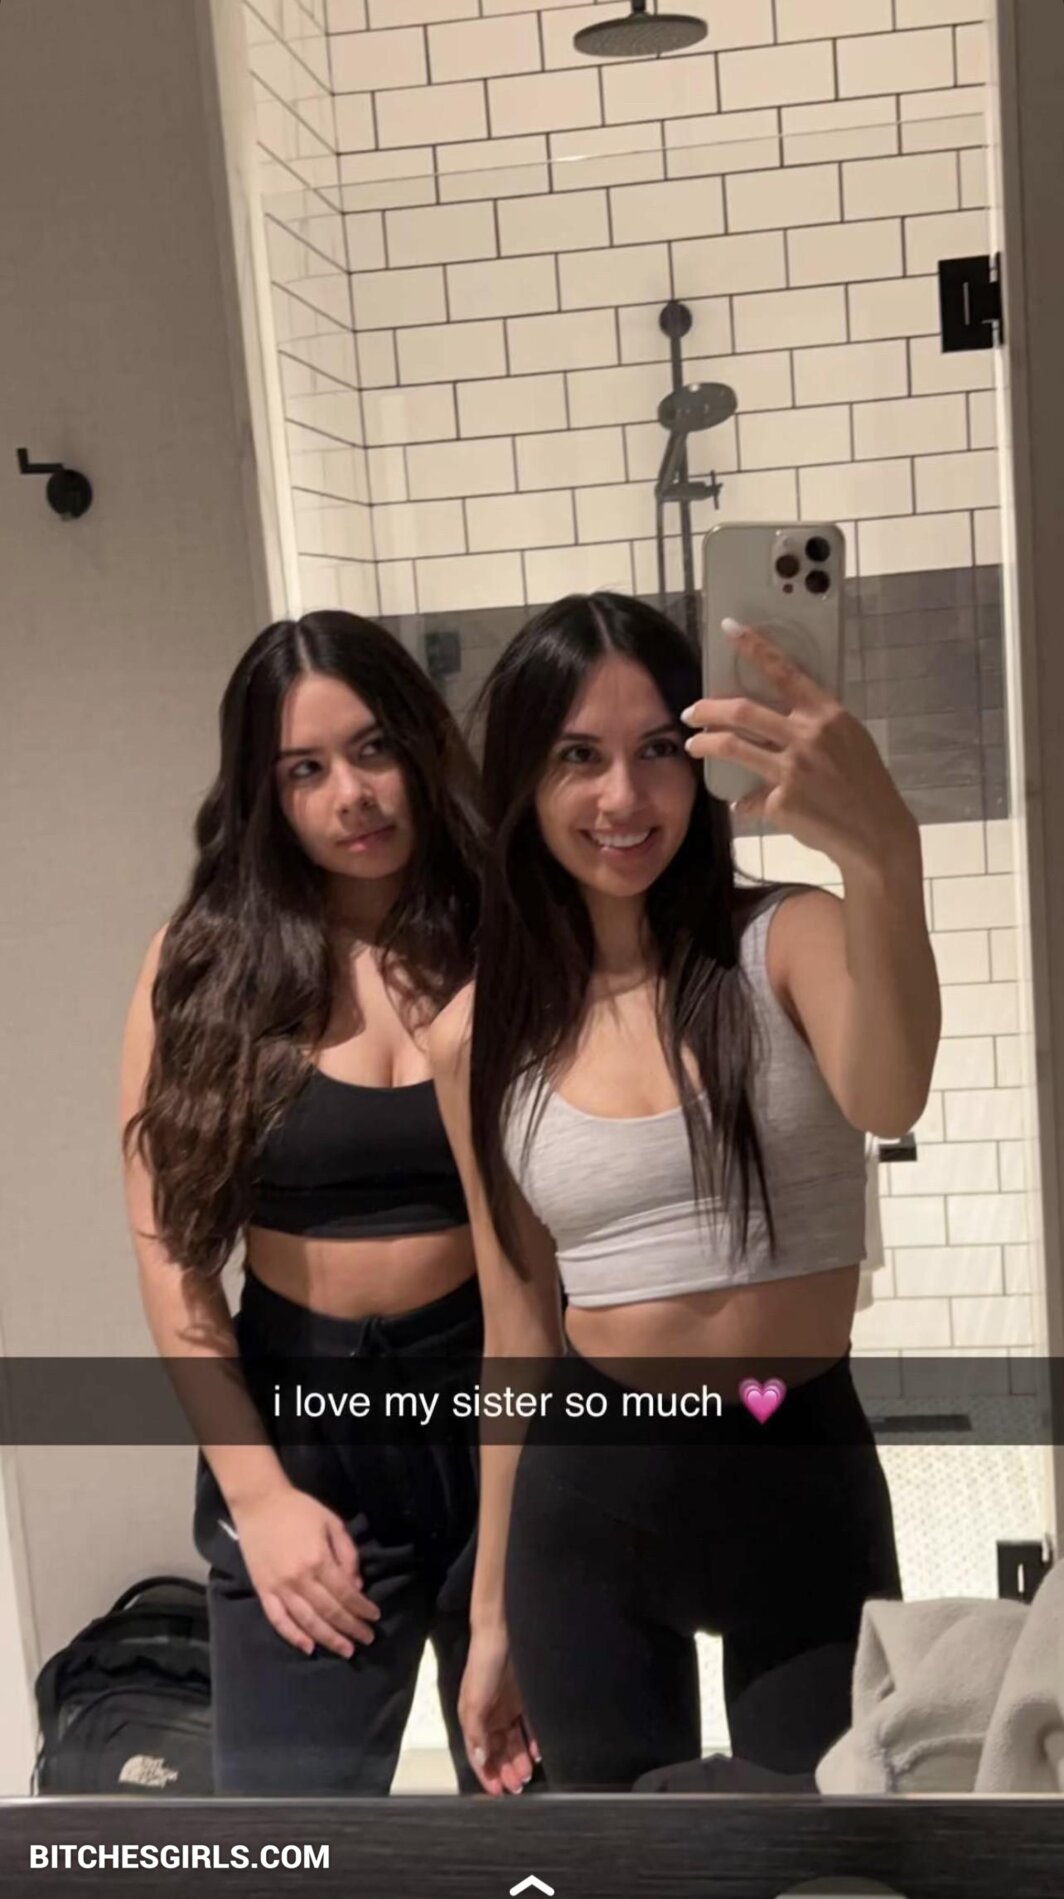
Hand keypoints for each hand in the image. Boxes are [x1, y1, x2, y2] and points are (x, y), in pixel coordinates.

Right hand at [230, 1479, 381, 1658]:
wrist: (260, 1503)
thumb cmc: (300, 1510)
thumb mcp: (332, 1523)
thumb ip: (348, 1555)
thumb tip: (357, 1586)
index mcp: (318, 1560)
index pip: (345, 1593)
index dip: (361, 1608)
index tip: (374, 1618)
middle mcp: (299, 1579)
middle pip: (329, 1612)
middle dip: (350, 1629)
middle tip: (366, 1640)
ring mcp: (279, 1587)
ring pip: (307, 1622)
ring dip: (328, 1639)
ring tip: (345, 1650)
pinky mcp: (262, 1590)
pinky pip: (278, 1620)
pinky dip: (293, 1636)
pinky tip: (308, 1647)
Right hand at [459, 1624, 540, 1797]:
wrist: (503, 1633)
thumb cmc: (484, 1666)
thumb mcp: (473, 1702)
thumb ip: (476, 1733)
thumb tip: (481, 1761)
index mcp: (474, 1719)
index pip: (479, 1754)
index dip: (486, 1774)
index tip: (497, 1793)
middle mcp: (490, 1716)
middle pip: (498, 1751)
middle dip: (506, 1770)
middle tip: (518, 1787)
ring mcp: (507, 1707)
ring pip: (513, 1741)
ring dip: (519, 1759)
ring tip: (528, 1775)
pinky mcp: (523, 1699)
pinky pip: (529, 1726)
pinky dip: (533, 1741)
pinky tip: (539, 1752)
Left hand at [682, 622, 917, 873]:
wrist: (876, 833)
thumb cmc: (864, 784)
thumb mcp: (849, 741)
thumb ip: (815, 726)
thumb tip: (778, 721)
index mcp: (827, 715)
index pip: (785, 672)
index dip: (755, 647)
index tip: (730, 628)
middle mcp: (808, 736)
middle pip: (743, 711)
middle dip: (708, 709)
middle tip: (690, 712)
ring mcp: (793, 769)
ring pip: (733, 747)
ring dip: (706, 744)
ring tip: (694, 745)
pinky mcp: (781, 801)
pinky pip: (750, 798)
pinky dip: (745, 802)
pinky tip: (745, 805)